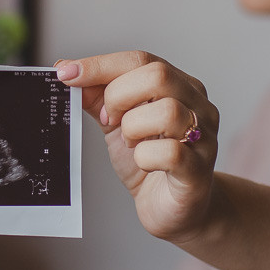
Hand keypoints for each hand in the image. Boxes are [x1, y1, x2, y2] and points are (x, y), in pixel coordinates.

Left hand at [56, 52, 219, 246]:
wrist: (173, 210)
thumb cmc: (149, 161)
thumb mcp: (117, 123)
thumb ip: (97, 97)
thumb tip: (66, 69)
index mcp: (179, 85)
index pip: (140, 59)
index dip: (100, 65)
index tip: (66, 74)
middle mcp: (198, 105)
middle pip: (158, 75)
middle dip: (118, 96)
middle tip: (109, 119)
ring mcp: (203, 137)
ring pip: (167, 112)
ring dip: (133, 128)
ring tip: (131, 143)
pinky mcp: (199, 171)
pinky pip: (170, 153)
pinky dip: (145, 157)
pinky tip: (144, 163)